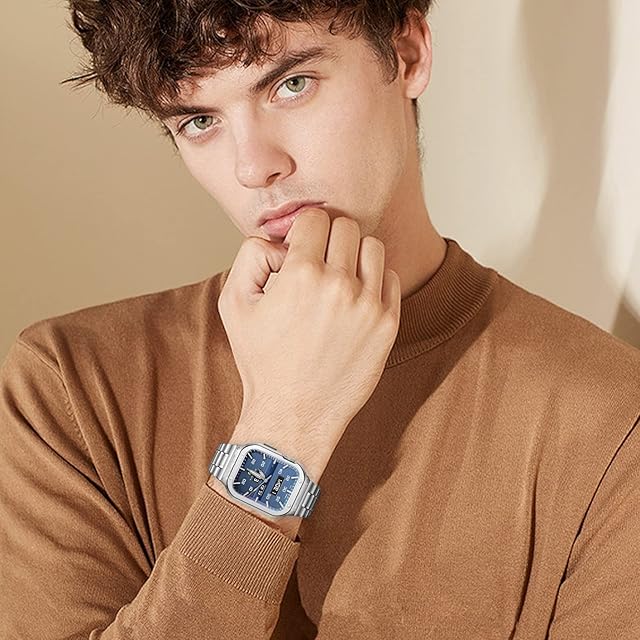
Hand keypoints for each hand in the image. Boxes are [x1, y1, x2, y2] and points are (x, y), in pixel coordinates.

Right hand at [217, 209, 400, 482]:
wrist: (294, 414)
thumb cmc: (262, 361)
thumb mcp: (234, 304)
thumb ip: (251, 256)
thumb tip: (280, 241)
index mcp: (301, 275)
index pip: (315, 217)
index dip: (304, 229)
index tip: (300, 248)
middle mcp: (339, 285)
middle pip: (346, 226)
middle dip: (328, 238)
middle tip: (318, 261)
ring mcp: (368, 305)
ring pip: (372, 247)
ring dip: (354, 255)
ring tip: (338, 277)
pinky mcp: (387, 323)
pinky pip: (389, 278)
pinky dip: (373, 280)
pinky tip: (354, 298)